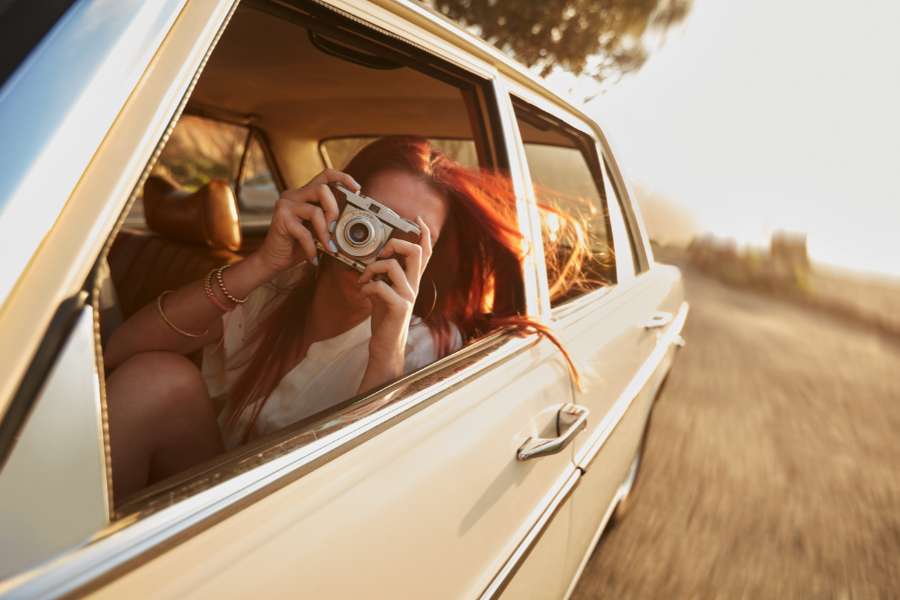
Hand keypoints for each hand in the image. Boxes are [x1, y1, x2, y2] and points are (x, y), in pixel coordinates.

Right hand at [253, 168, 359, 276]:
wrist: (274, 260)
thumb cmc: (298, 245)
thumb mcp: (319, 231)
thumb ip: (331, 222)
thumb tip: (353, 222)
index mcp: (305, 193)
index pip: (325, 175)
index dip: (343, 178)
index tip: (357, 189)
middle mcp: (294, 194)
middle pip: (322, 189)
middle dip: (334, 211)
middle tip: (335, 230)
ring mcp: (286, 204)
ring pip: (315, 211)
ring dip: (325, 233)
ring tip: (329, 248)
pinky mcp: (281, 218)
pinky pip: (305, 232)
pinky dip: (312, 248)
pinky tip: (314, 258)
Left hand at [357, 217, 433, 385]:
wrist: (386, 345)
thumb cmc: (384, 317)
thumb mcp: (384, 291)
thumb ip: (384, 275)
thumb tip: (374, 259)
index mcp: (412, 280)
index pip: (425, 252)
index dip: (424, 233)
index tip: (418, 220)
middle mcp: (414, 285)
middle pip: (415, 252)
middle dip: (395, 244)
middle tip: (382, 253)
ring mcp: (408, 296)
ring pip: (393, 266)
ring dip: (372, 268)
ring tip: (364, 279)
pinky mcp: (399, 307)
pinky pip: (381, 287)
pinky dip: (367, 286)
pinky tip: (364, 292)